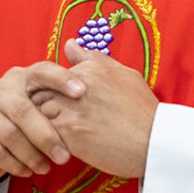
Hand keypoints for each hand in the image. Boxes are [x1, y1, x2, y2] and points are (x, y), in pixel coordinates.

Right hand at [0, 62, 83, 182]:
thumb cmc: (22, 125)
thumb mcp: (39, 107)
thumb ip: (59, 97)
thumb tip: (92, 83)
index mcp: (19, 77)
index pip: (41, 71)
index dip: (61, 79)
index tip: (82, 92)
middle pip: (23, 110)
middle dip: (46, 135)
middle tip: (64, 157)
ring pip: (10, 134)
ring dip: (32, 154)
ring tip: (46, 168)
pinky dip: (16, 164)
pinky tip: (28, 171)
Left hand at [34, 42, 157, 179]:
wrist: (155, 142)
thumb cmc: (143, 111)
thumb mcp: (124, 75)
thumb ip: (92, 59)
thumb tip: (69, 44)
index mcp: (89, 68)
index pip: (50, 78)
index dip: (52, 96)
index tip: (62, 109)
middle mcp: (77, 84)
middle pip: (39, 94)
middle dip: (42, 110)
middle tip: (56, 125)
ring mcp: (71, 107)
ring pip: (38, 114)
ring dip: (43, 127)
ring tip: (59, 138)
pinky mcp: (68, 132)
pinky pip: (44, 134)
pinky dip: (48, 143)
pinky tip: (62, 149)